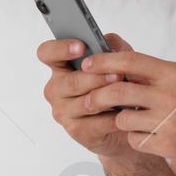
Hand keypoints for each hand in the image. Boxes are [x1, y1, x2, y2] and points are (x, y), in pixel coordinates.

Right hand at [40, 32, 141, 161]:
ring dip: (107, 97)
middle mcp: (57, 89)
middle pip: (71, 81)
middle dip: (97, 77)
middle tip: (118, 74)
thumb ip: (113, 47)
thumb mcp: (119, 61)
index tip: (81, 46)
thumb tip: (109, 44)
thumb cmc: (118, 86)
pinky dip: (115, 118)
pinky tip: (128, 113)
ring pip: (85, 103)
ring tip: (126, 92)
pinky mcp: (77, 131)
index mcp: (61, 68)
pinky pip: (97, 124)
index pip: (47, 53)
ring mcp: (64, 112)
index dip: (60, 48)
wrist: (128, 120)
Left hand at [70, 46, 175, 171]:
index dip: (103, 61)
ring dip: (120, 120)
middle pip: (116, 90)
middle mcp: (171, 96)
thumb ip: (170, 75)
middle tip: (90, 98)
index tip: (88, 64)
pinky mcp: (169, 146)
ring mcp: (169, 123)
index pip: (130, 61)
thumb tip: (138, 70)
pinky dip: (137, 139)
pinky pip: (136, 141)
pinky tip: (149, 136)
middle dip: (97, 95)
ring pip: (122, 119)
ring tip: (130, 120)